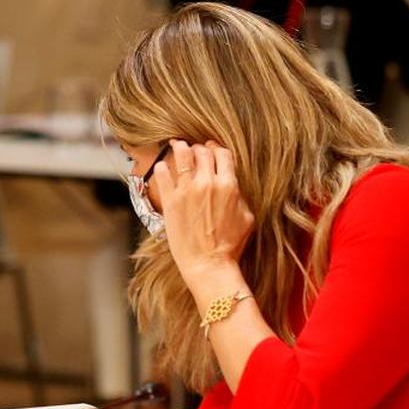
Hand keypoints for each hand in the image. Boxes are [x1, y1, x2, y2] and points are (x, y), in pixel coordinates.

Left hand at [155, 140, 254, 281]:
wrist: (208, 263)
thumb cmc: (229, 245)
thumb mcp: (247, 217)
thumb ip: (239, 196)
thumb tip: (232, 185)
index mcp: (229, 185)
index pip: (223, 154)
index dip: (216, 148)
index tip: (211, 148)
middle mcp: (207, 183)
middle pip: (202, 152)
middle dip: (198, 148)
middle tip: (193, 148)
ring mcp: (187, 190)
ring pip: (182, 156)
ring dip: (179, 148)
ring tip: (177, 146)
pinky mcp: (170, 200)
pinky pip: (163, 175)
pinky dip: (162, 167)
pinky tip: (161, 166)